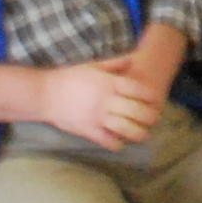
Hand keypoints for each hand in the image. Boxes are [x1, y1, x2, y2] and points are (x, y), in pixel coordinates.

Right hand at [42, 59, 160, 149]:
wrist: (45, 94)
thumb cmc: (70, 77)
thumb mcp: (93, 65)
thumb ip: (115, 63)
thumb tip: (134, 59)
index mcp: (108, 83)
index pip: (137, 90)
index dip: (150, 96)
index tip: (156, 100)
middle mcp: (106, 100)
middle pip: (137, 110)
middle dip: (150, 117)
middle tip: (155, 119)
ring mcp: (97, 117)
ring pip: (126, 129)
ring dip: (139, 134)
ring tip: (144, 135)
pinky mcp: (88, 130)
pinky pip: (108, 141)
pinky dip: (118, 144)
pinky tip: (121, 143)